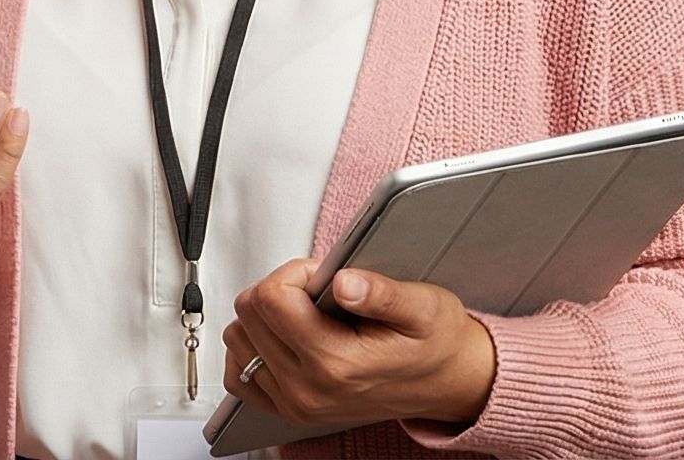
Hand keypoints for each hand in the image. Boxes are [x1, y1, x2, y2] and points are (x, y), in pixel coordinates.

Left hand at [220, 260, 495, 432]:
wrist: (445, 383)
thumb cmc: (434, 344)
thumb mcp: (423, 307)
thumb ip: (381, 293)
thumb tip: (343, 283)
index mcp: (336, 364)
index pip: (271, 298)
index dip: (296, 273)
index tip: (323, 276)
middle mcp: (308, 390)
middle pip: (250, 314)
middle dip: (280, 289)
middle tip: (318, 293)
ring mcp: (296, 404)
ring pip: (238, 339)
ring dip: (265, 316)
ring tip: (306, 314)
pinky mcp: (289, 409)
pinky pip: (239, 373)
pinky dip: (253, 348)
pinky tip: (284, 336)